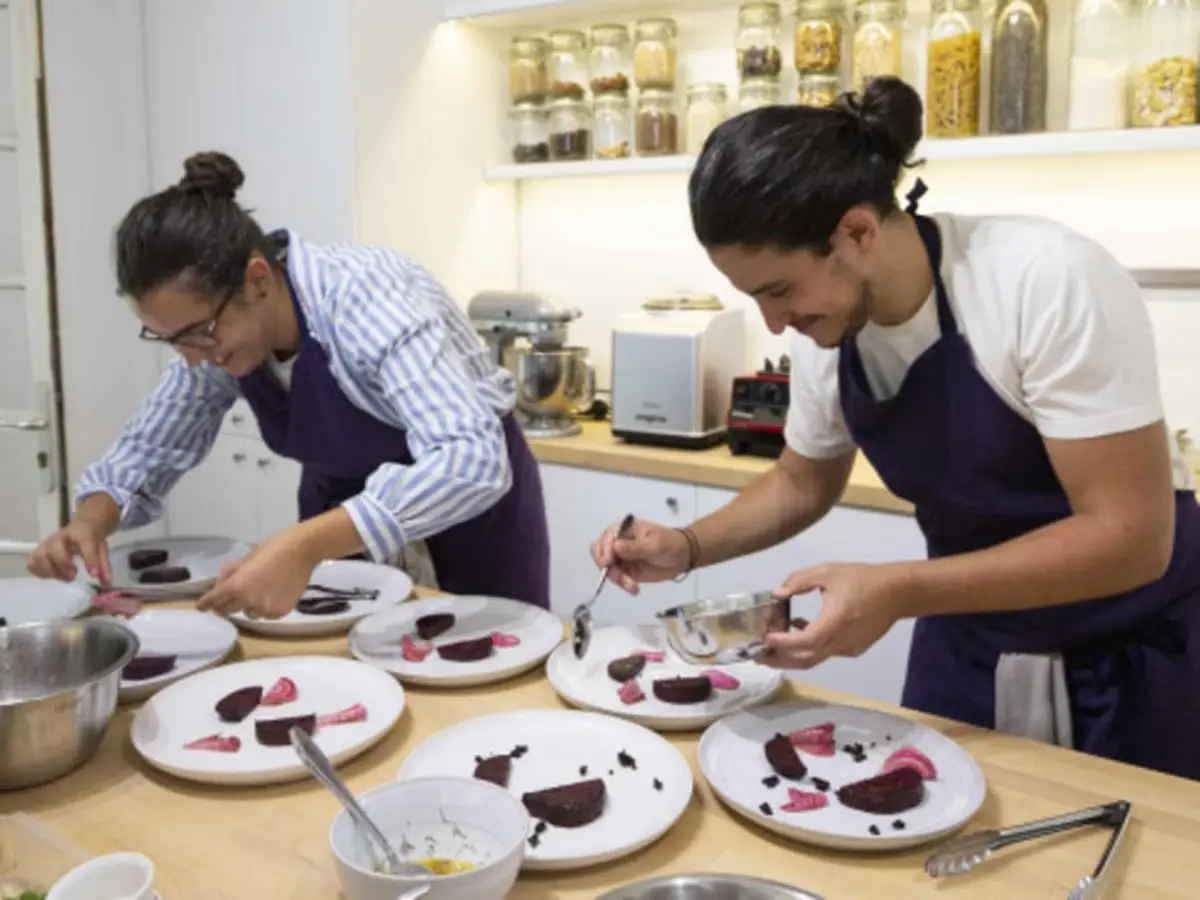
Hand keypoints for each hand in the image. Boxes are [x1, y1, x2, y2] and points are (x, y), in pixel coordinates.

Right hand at [27, 519, 111, 583]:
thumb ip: (104, 565)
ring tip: (64, 577)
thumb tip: (105, 583)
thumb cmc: (92, 539)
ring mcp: (47, 543)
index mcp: (81, 533)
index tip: (94, 574)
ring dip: (50, 571)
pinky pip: (32, 563)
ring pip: (39, 556)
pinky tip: (52, 575)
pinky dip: (40, 572)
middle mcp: (61, 536)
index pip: (85, 543)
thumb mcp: (103, 549)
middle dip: (63, 565)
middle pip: (54, 549)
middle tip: (73, 576)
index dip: (90, 559)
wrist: (83, 526)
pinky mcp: (39, 551)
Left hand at [196, 530, 318, 618]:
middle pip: (228, 611)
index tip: (201, 607)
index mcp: (237, 585)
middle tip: (232, 597)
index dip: (205, 604)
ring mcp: (265, 608)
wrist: (303, 549)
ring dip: (249, 606)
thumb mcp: (246, 558)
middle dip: (226, 605)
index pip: (214, 600)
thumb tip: (220, 585)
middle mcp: (248, 600)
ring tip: (261, 591)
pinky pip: (267, 614)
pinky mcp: (281, 612)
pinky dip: (267, 607)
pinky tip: (275, 594)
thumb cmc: (273, 547)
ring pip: (250, 613)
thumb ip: (231, 574)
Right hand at [589, 517, 690, 593]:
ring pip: (607, 568)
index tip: (608, 562)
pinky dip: (623, 584)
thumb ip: (635, 547)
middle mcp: (618, 542)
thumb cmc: (670, 544)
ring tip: (632, 586)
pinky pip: (617, 578)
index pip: (607, 537)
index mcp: (624, 529)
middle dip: (607, 567)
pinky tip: (633, 589)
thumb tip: (615, 546)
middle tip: (619, 577)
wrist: (682, 557)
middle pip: (600, 552)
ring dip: (617, 579)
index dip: (604, 550)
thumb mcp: (655, 544)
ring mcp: (621, 557)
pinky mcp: (625, 570)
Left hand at [759, 563, 902, 668]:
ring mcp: (849, 649)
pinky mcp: (854, 649)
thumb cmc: (862, 579)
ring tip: (771, 646)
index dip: (783, 643)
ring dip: (792, 655)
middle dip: (779, 659)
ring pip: (815, 658)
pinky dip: (809, 647)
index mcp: (836, 622)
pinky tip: (799, 630)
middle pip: (806, 659)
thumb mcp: (826, 572)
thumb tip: (777, 593)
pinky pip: (826, 652)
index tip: (765, 637)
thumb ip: (798, 581)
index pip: (805, 642)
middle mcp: (842, 642)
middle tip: (757, 655)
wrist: (897, 592)